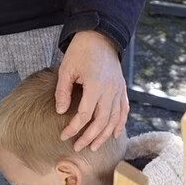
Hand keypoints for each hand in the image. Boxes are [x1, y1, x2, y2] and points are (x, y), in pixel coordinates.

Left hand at [56, 30, 127, 151]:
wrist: (99, 37)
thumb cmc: (80, 52)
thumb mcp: (66, 69)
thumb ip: (63, 91)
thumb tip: (61, 111)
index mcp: (96, 86)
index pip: (85, 115)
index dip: (74, 128)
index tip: (64, 136)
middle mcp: (111, 91)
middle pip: (102, 122)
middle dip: (89, 137)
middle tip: (78, 147)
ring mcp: (119, 91)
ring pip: (114, 120)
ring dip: (104, 135)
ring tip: (93, 146)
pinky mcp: (122, 89)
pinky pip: (124, 111)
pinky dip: (120, 124)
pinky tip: (114, 134)